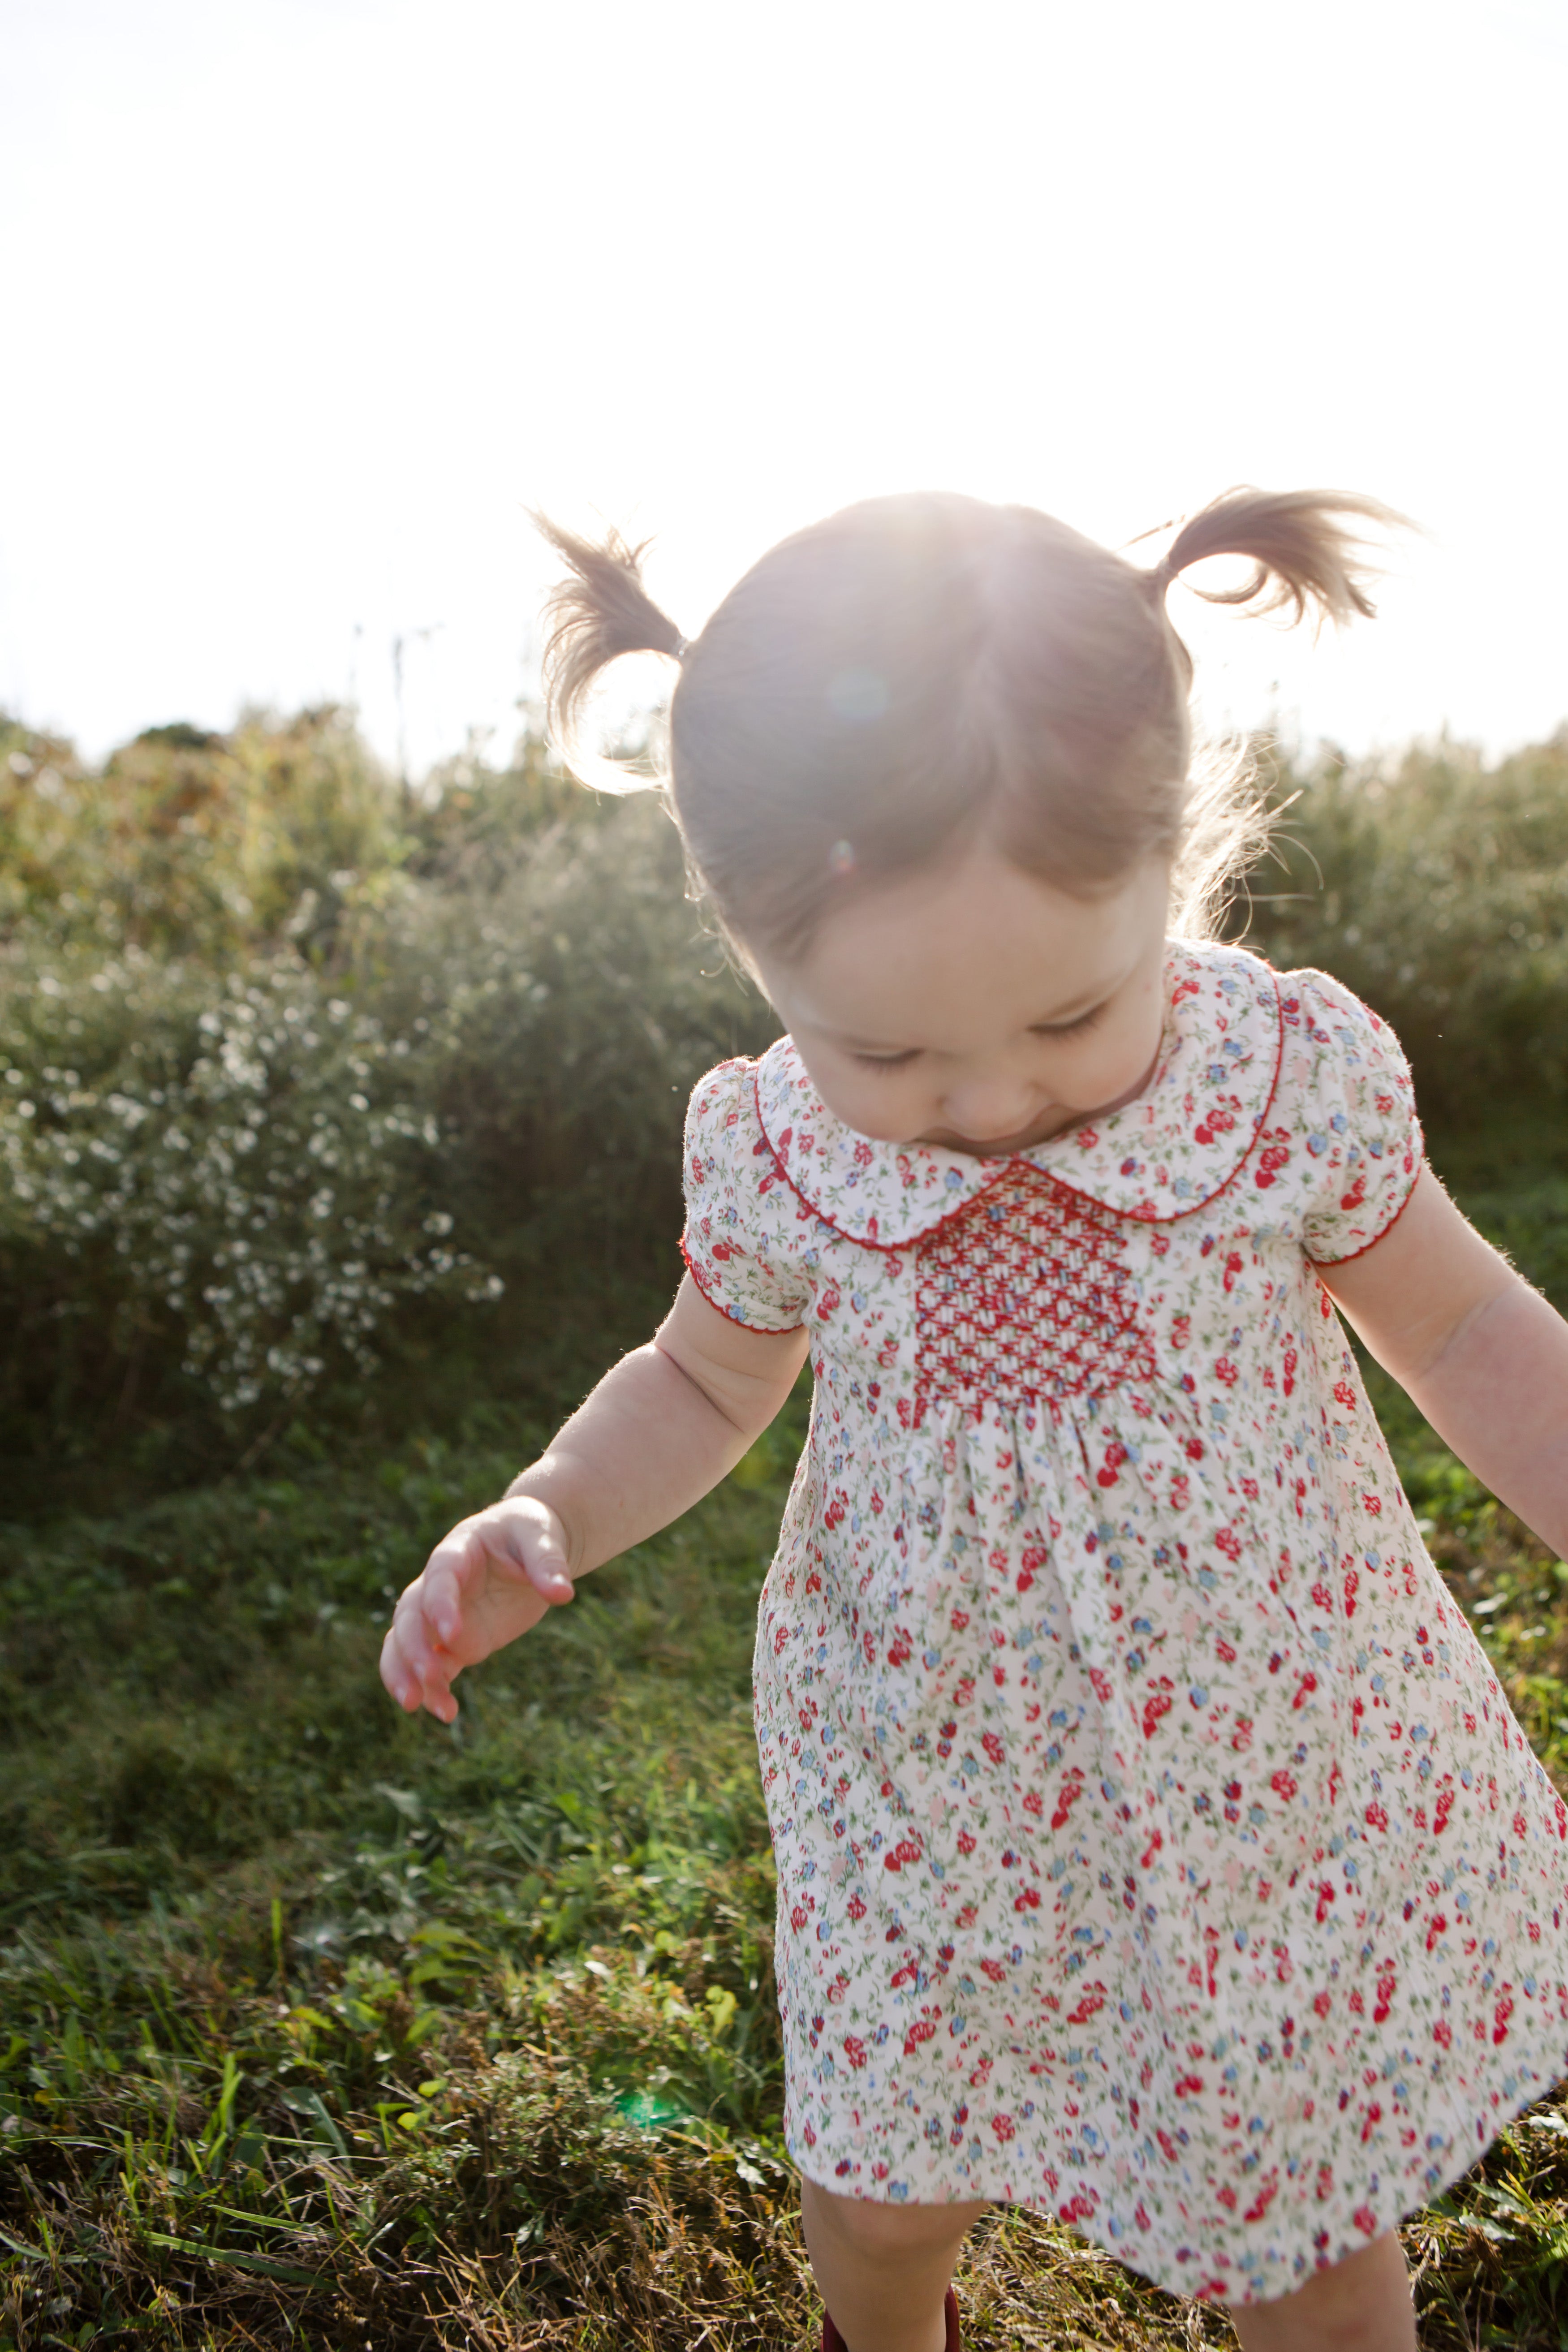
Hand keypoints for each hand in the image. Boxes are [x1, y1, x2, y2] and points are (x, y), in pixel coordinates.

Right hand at [379, 1495, 574, 1722]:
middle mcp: (438, 1585)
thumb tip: (562, 1594)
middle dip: (413, 1648)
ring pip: (405, 1645)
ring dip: (405, 1674)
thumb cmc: (530, 1532)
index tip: (450, 1635)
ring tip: (417, 1707)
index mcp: (457, 1551)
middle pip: (410, 1616)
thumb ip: (548, 1563)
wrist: (529, 1547)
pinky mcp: (456, 1641)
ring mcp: (442, 1616)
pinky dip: (433, 1690)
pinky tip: (447, 1713)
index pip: (439, 1577)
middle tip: (429, 1677)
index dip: (440, 1605)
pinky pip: (434, 1666)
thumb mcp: (541, 1536)